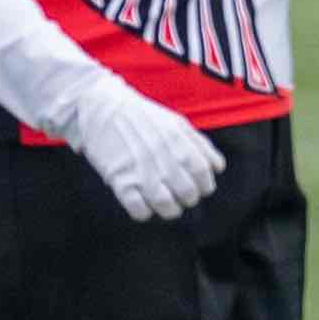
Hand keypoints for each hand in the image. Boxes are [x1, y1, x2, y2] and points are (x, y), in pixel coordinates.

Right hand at [63, 81, 223, 223]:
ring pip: (166, 206)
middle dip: (188, 198)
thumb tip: (217, 168)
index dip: (205, 185)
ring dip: (170, 209)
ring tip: (166, 204)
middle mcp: (162, 158)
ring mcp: (140, 170)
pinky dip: (145, 212)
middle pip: (188, 193)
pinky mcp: (120, 180)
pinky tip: (143, 204)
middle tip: (180, 195)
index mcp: (178, 142)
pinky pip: (138, 210)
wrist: (101, 107)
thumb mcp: (176, 122)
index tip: (199, 187)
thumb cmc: (141, 115)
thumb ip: (200, 144)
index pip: (203, 175)